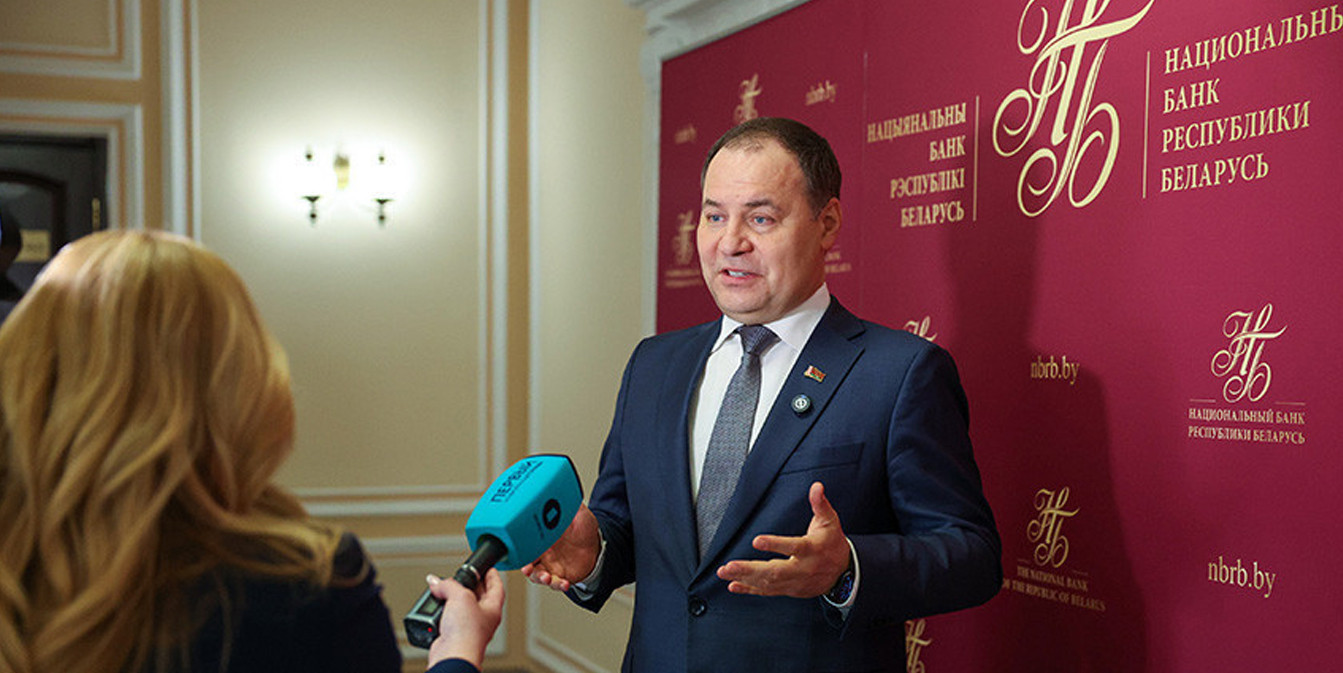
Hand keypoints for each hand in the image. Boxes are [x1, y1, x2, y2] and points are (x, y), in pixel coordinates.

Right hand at [425, 568, 504, 670]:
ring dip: (453, 597)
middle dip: (470, 585)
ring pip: (462, 607)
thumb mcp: (460, 596)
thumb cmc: (467, 632)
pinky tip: (436, 607)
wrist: (453, 655)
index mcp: (492, 609)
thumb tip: (437, 582)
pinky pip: (449, 618)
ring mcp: (468, 627)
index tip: (489, 568)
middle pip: (479, 596)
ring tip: (444, 589)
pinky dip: (442, 610)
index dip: (493, 575)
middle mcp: (483, 619)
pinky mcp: (454, 635)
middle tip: (463, 576)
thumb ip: (449, 585)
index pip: (497, 587)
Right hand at [520, 502, 600, 591]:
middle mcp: (543, 553)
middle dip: (525, 566)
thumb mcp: (578, 513)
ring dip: (540, 578)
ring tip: (547, 577)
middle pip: (526, 561)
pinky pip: (555, 584)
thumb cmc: (584, 530)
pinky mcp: (560, 577)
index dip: (519, 547)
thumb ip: (568, 503)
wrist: (598, 546)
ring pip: (537, 575)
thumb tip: (563, 487)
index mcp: (543, 537)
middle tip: (528, 568)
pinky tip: (564, 583)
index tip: (517, 549)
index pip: (525, 542)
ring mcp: (551, 566)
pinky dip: (558, 586)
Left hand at [716, 481, 850, 597]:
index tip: (757, 540)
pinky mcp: (789, 589)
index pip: (793, 547)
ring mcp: (794, 582)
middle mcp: (802, 568)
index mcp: (811, 549)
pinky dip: (749, 590)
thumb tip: (816, 486)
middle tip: (729, 565)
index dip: (775, 545)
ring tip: (724, 572)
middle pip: (776, 572)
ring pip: (768, 583)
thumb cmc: (832, 543)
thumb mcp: (830, 521)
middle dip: (750, 569)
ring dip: (744, 578)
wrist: (844, 573)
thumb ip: (820, 504)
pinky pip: (767, 592)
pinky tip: (733, 585)